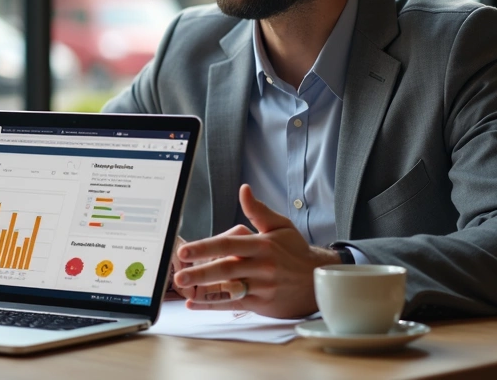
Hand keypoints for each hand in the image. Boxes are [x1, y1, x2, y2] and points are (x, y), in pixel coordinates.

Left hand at [172, 184, 338, 317]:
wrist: (317, 279)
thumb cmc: (295, 251)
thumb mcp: (281, 226)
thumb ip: (258, 211)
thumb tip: (244, 189)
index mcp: (262, 245)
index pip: (229, 244)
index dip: (206, 247)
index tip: (185, 250)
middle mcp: (261, 266)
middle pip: (226, 268)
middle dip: (200, 272)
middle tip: (179, 274)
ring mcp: (261, 286)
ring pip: (229, 289)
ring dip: (203, 290)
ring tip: (183, 289)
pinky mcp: (261, 303)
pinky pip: (234, 304)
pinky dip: (213, 306)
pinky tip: (195, 304)